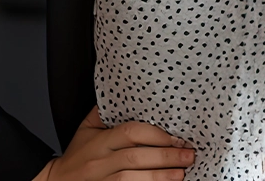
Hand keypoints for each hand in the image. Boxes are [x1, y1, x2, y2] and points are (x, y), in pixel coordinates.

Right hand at [38, 105, 196, 180]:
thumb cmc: (76, 157)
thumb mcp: (86, 130)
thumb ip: (105, 112)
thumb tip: (127, 92)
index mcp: (99, 141)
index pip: (130, 133)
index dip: (157, 135)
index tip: (177, 137)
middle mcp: (100, 161)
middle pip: (136, 157)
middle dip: (166, 156)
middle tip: (189, 155)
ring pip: (132, 178)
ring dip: (160, 177)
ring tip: (181, 173)